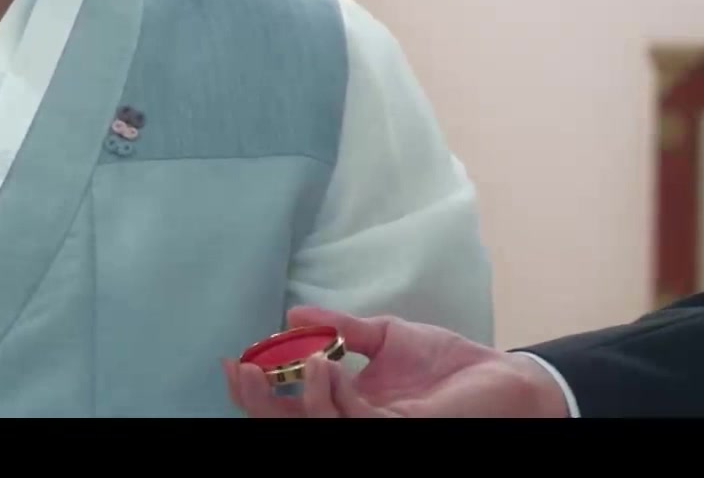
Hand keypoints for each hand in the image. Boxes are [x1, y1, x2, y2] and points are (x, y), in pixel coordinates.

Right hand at [222, 306, 570, 417]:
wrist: (507, 377)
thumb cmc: (451, 364)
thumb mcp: (384, 335)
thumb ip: (340, 328)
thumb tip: (293, 313)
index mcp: (346, 405)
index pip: (288, 407)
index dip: (256, 392)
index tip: (237, 359)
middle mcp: (354, 423)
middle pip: (288, 425)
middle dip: (258, 403)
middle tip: (245, 370)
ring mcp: (377, 430)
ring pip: (316, 426)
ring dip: (297, 397)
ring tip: (300, 360)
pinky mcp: (403, 431)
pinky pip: (353, 421)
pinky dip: (330, 395)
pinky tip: (324, 364)